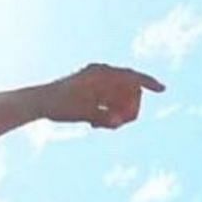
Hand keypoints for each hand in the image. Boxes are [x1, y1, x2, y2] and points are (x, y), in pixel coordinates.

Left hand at [42, 63, 165, 128]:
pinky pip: (109, 99)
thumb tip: (119, 121)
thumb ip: (103, 116)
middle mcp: (100, 74)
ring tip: (101, 126)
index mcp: (100, 74)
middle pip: (129, 89)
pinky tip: (96, 125)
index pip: (131, 76)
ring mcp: (96, 81)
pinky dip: (108, 111)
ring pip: (119, 97)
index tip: (163, 90)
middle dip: (129, 108)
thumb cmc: (59, 105)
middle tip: (118, 125)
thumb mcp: (82, 113)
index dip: (149, 82)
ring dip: (117, 112)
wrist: (38, 101)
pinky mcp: (91, 89)